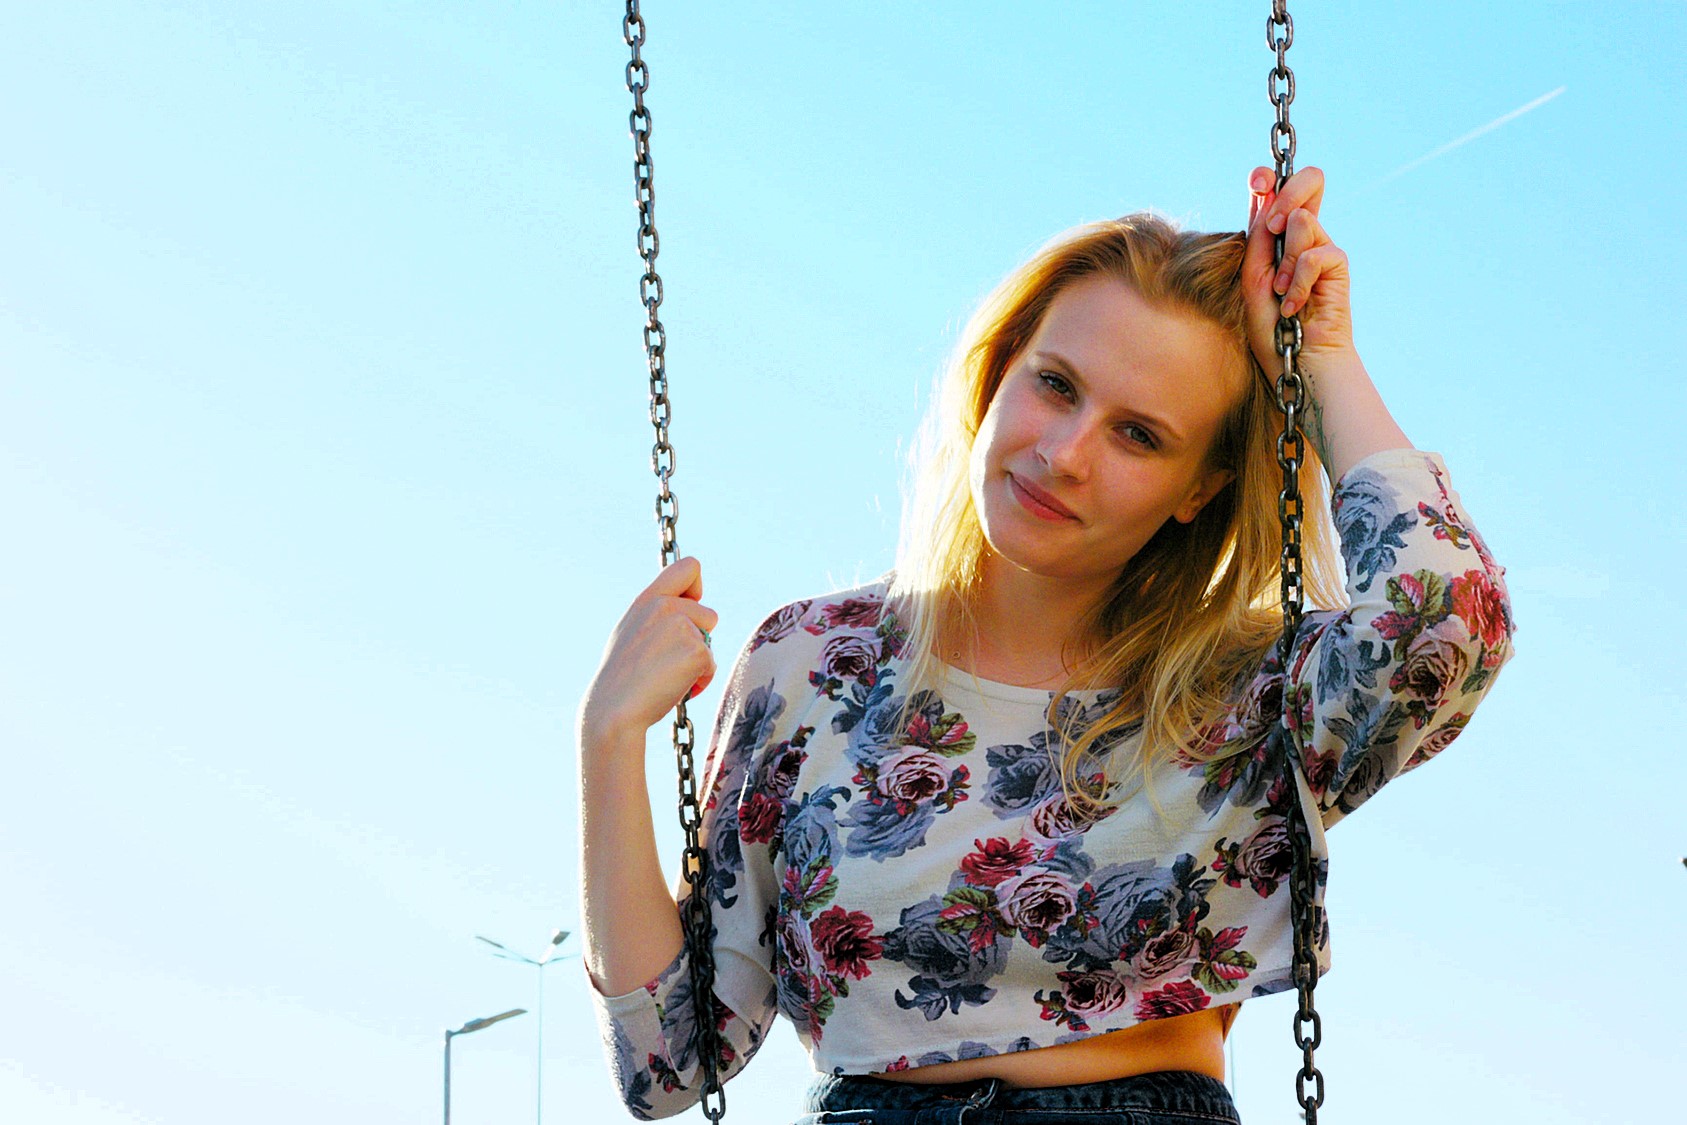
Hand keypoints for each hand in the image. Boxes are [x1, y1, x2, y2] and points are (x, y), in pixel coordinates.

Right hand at [578, 556, 719, 745]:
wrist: (614, 709)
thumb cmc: (622, 678)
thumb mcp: (632, 631)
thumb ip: (658, 615)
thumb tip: (688, 606)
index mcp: (647, 599)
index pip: (689, 567)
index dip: (696, 588)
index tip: (689, 609)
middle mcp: (665, 606)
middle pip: (709, 614)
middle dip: (699, 638)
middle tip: (670, 660)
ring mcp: (682, 626)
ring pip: (711, 640)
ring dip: (699, 660)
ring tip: (669, 676)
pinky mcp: (697, 650)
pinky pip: (712, 664)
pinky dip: (700, 680)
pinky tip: (675, 688)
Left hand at [1242, 165, 1358, 382]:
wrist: (1296, 363)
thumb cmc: (1270, 329)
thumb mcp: (1252, 279)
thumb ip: (1257, 238)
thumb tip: (1262, 191)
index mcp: (1279, 236)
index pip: (1280, 190)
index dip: (1270, 176)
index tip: (1257, 181)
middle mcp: (1304, 236)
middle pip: (1310, 180)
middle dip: (1287, 195)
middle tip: (1270, 229)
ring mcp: (1323, 248)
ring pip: (1305, 220)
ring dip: (1285, 260)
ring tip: (1280, 291)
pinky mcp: (1338, 266)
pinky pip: (1316, 255)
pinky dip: (1298, 282)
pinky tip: (1294, 307)